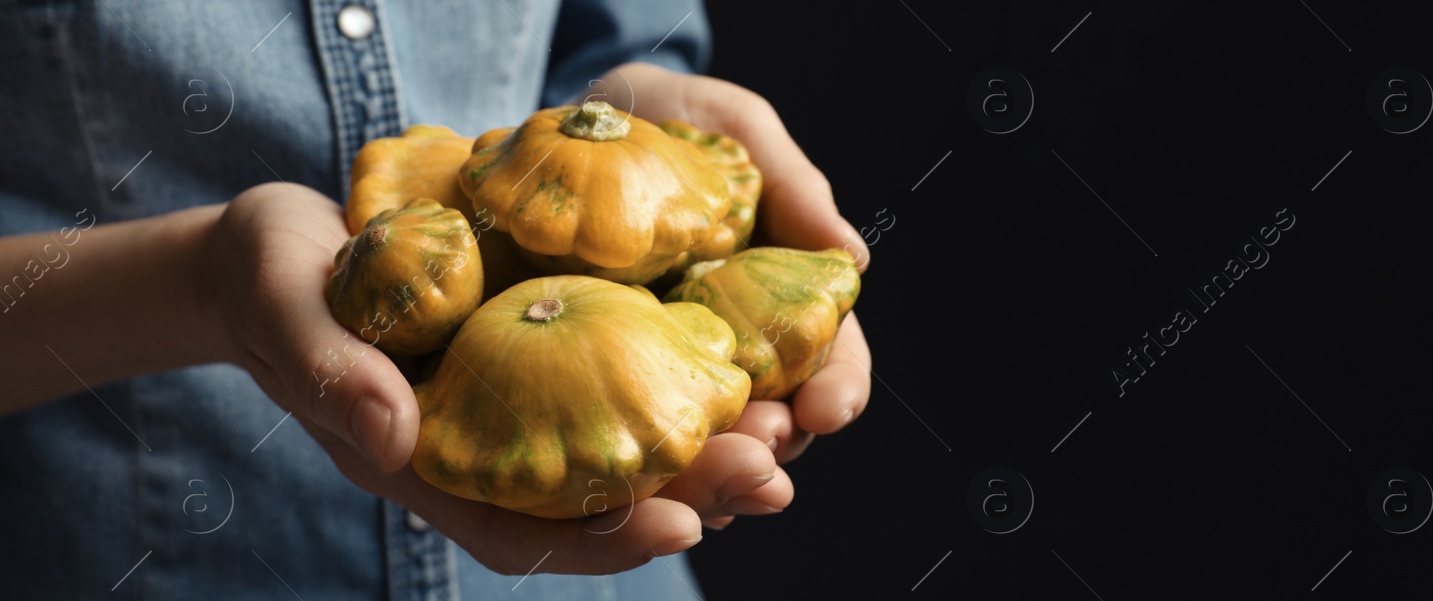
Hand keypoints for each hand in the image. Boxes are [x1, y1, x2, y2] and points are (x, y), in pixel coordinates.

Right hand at [202, 182, 790, 573]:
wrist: (281, 242)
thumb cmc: (272, 278)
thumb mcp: (289, 309)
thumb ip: (335, 373)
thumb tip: (395, 438)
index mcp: (428, 464)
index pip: (521, 531)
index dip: (601, 540)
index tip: (678, 526)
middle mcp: (487, 446)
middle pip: (595, 499)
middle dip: (686, 496)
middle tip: (769, 478)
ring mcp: (518, 400)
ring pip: (621, 444)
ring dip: (703, 447)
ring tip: (783, 432)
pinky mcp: (541, 347)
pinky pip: (616, 377)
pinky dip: (675, 378)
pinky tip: (740, 363)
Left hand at [579, 63, 875, 460]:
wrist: (560, 119)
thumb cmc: (665, 114)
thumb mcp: (731, 125)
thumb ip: (792, 184)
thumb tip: (856, 257)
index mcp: (779, 297)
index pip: (830, 358)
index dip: (838, 387)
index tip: (829, 408)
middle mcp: (730, 349)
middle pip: (772, 422)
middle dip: (770, 447)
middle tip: (757, 454)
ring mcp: (661, 372)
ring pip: (698, 452)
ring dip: (706, 480)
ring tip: (698, 488)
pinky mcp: (588, 384)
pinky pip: (615, 446)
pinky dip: (627, 480)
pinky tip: (623, 492)